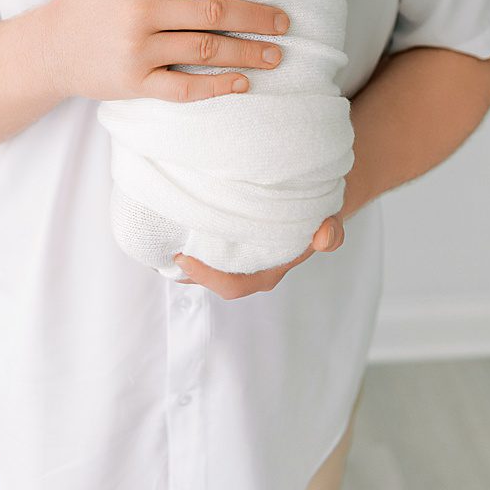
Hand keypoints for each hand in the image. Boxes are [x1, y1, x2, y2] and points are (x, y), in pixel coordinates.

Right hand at [39, 0, 289, 103]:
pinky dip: (218, 86)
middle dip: (257, 15)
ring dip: (248, 52)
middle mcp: (139, 11)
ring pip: (206, 49)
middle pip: (213, 10)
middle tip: (284, 20)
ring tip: (276, 53)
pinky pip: (185, 87)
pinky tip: (243, 82)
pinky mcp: (135, 82)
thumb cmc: (80, 0)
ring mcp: (137, 49)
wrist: (47, 49)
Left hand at [173, 215, 344, 298]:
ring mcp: (240, 258)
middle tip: (164, 247)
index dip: (206, 277)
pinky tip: (169, 226)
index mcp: (268, 271)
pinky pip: (205, 250)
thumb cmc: (318, 215)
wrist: (316, 204)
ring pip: (205, 266)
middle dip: (186, 271)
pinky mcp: (230, 243)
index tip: (183, 258)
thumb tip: (324, 237)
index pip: (232, 285)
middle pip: (211, 280)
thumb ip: (331, 232)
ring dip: (184, 258)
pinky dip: (189, 242)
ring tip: (158, 238)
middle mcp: (251, 269)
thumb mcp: (329, 220)